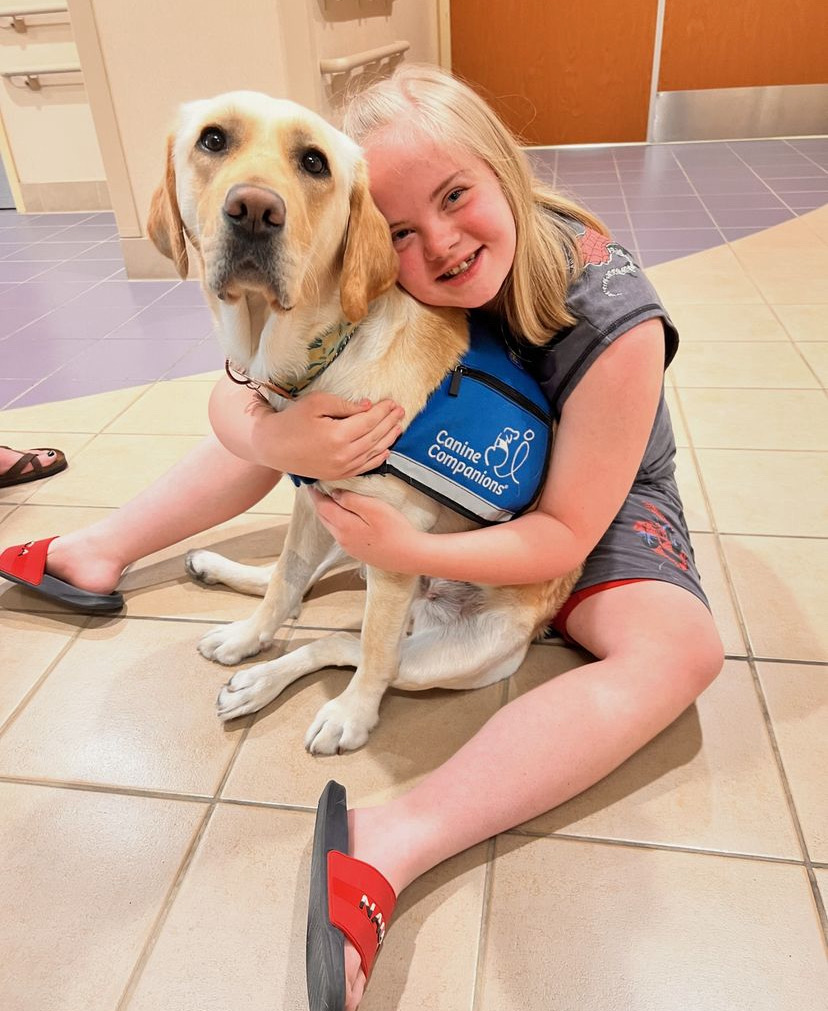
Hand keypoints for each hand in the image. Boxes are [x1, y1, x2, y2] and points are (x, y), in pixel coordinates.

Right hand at [210, 375, 404, 479]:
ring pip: (373, 453)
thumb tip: (367, 407)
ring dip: (388, 439)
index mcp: (338, 435)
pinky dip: (378, 458)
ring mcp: (341, 468)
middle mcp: (343, 455)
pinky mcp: (337, 475)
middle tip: (401, 411)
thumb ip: (344, 405)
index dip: (383, 411)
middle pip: (375, 437)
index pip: (369, 421)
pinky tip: (387, 449)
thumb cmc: (292, 421)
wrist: (272, 447)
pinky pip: (364, 467)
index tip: (392, 402)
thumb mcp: (316, 403)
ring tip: (398, 427)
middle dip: (390, 422)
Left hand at [309, 487, 422, 571]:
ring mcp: (349, 547)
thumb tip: (334, 494)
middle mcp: (342, 538)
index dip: (316, 494)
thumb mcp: (374, 507)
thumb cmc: (394, 529)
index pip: (322, 506)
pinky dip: (337, 523)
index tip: (313, 482)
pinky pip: (341, 535)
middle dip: (320, 503)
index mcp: (343, 525)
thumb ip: (351, 500)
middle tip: (320, 489)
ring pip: (332, 527)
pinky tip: (345, 518)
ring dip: (329, 513)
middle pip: (324, 517)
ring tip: (331, 500)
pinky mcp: (358, 552)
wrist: (409, 555)